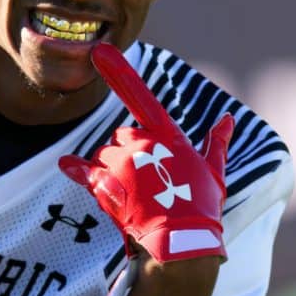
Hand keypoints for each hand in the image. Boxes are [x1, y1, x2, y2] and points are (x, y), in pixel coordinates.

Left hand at [58, 43, 233, 262]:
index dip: (119, 73)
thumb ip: (216, 142)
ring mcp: (119, 163)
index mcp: (166, 134)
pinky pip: (82, 170)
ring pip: (105, 154)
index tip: (99, 52)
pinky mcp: (103, 184)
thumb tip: (228, 120)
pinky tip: (67, 165)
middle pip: (123, 135)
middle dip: (131, 152)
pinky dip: (74, 168)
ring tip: (135, 193)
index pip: (140, 96)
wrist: (181, 243)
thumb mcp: (214, 172)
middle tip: (149, 179)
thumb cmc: (201, 207)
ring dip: (114, 168)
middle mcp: (139, 142)